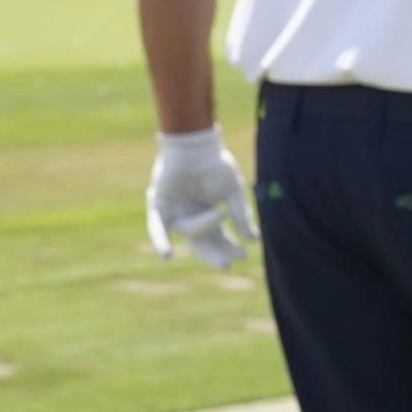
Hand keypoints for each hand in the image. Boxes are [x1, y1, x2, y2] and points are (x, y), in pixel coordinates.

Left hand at [145, 129, 255, 270]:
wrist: (196, 145)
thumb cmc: (216, 164)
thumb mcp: (233, 193)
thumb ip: (241, 216)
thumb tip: (253, 240)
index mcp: (209, 215)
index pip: (220, 238)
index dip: (230, 248)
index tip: (242, 256)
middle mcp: (190, 217)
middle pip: (201, 243)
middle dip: (214, 254)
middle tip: (225, 265)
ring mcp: (173, 212)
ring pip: (188, 231)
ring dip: (203, 226)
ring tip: (218, 213)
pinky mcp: (159, 206)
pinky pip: (158, 228)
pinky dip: (162, 241)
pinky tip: (167, 256)